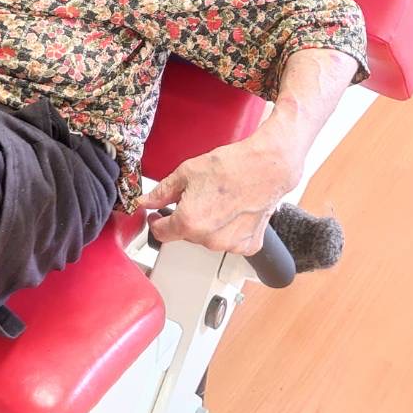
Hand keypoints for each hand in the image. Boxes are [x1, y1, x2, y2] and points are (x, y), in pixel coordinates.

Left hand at [135, 135, 301, 255]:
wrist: (267, 168)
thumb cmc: (230, 167)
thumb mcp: (186, 173)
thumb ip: (161, 191)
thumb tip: (146, 201)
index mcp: (189, 222)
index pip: (161, 233)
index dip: (156, 222)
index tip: (157, 215)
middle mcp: (209, 239)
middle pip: (186, 234)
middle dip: (185, 218)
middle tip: (195, 197)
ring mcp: (230, 245)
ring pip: (207, 239)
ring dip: (206, 225)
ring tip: (217, 201)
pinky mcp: (248, 245)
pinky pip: (228, 241)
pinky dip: (227, 230)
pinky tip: (232, 211)